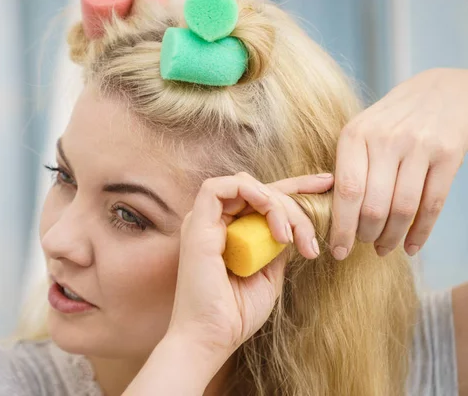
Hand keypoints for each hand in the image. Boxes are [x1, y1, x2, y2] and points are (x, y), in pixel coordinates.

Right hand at [167, 172, 333, 356]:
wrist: (212, 338)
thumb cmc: (236, 314)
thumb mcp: (268, 275)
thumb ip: (276, 248)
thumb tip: (292, 229)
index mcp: (230, 232)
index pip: (263, 198)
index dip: (296, 187)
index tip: (326, 184)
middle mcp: (215, 223)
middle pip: (259, 190)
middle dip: (294, 204)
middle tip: (308, 241)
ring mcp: (204, 222)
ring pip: (245, 185)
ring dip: (275, 202)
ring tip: (287, 236)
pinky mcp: (196, 225)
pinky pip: (218, 188)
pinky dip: (248, 191)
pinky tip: (267, 209)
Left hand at [331, 68, 467, 258]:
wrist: (441, 90)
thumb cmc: (391, 120)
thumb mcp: (361, 131)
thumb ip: (347, 166)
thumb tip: (331, 214)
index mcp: (355, 135)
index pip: (346, 192)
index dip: (341, 228)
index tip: (337, 251)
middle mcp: (386, 140)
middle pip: (373, 206)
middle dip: (366, 235)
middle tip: (364, 245)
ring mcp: (419, 147)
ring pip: (402, 209)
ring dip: (391, 238)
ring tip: (384, 247)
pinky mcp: (448, 155)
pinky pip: (432, 204)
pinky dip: (420, 232)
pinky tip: (411, 246)